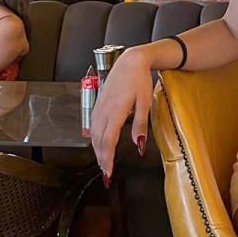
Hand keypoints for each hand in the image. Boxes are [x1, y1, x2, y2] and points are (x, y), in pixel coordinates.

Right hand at [90, 48, 152, 180]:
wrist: (129, 62)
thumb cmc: (139, 80)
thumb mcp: (144, 102)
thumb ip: (140, 125)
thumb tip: (139, 145)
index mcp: (115, 111)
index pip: (109, 141)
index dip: (108, 159)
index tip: (109, 172)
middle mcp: (103, 111)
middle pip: (99, 141)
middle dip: (102, 159)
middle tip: (106, 174)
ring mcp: (98, 108)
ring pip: (93, 135)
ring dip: (97, 151)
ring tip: (103, 163)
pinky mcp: (97, 105)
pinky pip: (93, 126)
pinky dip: (95, 139)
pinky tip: (99, 145)